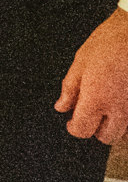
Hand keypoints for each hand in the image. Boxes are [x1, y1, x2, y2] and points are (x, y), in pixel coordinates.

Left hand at [58, 7, 127, 145]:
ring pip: (123, 132)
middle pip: (106, 137)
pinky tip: (118, 98)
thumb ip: (70, 89)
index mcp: (97, 100)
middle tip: (88, 112)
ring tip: (105, 104)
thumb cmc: (107, 44)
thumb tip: (61, 107)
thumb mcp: (80, 63)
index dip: (73, 127)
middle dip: (95, 129)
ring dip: (112, 124)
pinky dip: (125, 115)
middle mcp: (118, 109)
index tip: (71, 120)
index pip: (82, 130)